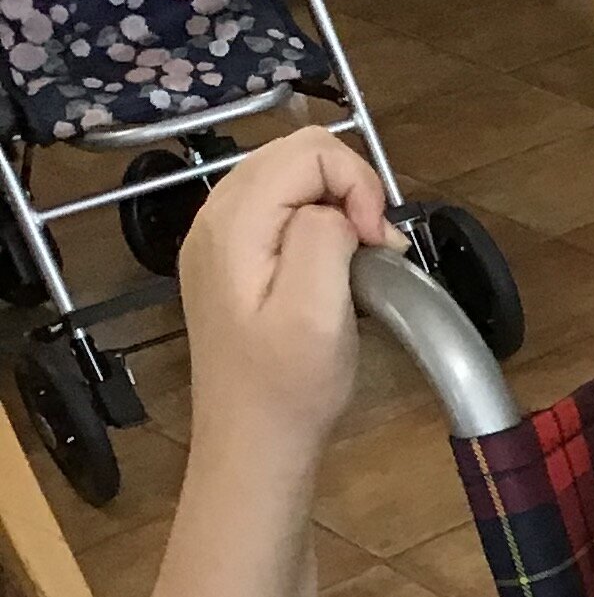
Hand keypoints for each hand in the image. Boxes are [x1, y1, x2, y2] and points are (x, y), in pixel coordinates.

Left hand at [174, 126, 397, 457]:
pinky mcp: (232, 259)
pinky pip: (281, 209)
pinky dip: (320, 223)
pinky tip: (336, 268)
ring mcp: (218, 238)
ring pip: (290, 177)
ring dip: (339, 205)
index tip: (376, 245)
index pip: (307, 152)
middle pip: (294, 153)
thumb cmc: (290, 387)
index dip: (358, 185)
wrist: (253, 444)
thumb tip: (338, 212)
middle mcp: (215, 218)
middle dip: (350, 189)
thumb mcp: (316, 311)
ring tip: (361, 261)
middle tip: (374, 250)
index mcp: (233, 224)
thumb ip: (323, 237)